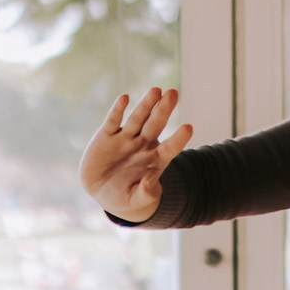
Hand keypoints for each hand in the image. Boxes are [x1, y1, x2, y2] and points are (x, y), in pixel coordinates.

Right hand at [81, 87, 194, 222]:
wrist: (101, 190)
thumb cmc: (124, 196)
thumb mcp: (135, 199)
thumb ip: (145, 192)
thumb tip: (151, 182)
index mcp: (155, 160)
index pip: (170, 148)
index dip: (178, 139)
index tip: (188, 128)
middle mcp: (143, 145)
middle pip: (155, 125)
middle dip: (163, 110)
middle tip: (173, 93)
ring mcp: (125, 138)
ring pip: (137, 119)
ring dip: (145, 105)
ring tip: (156, 90)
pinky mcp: (106, 136)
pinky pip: (113, 121)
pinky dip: (117, 110)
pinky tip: (124, 98)